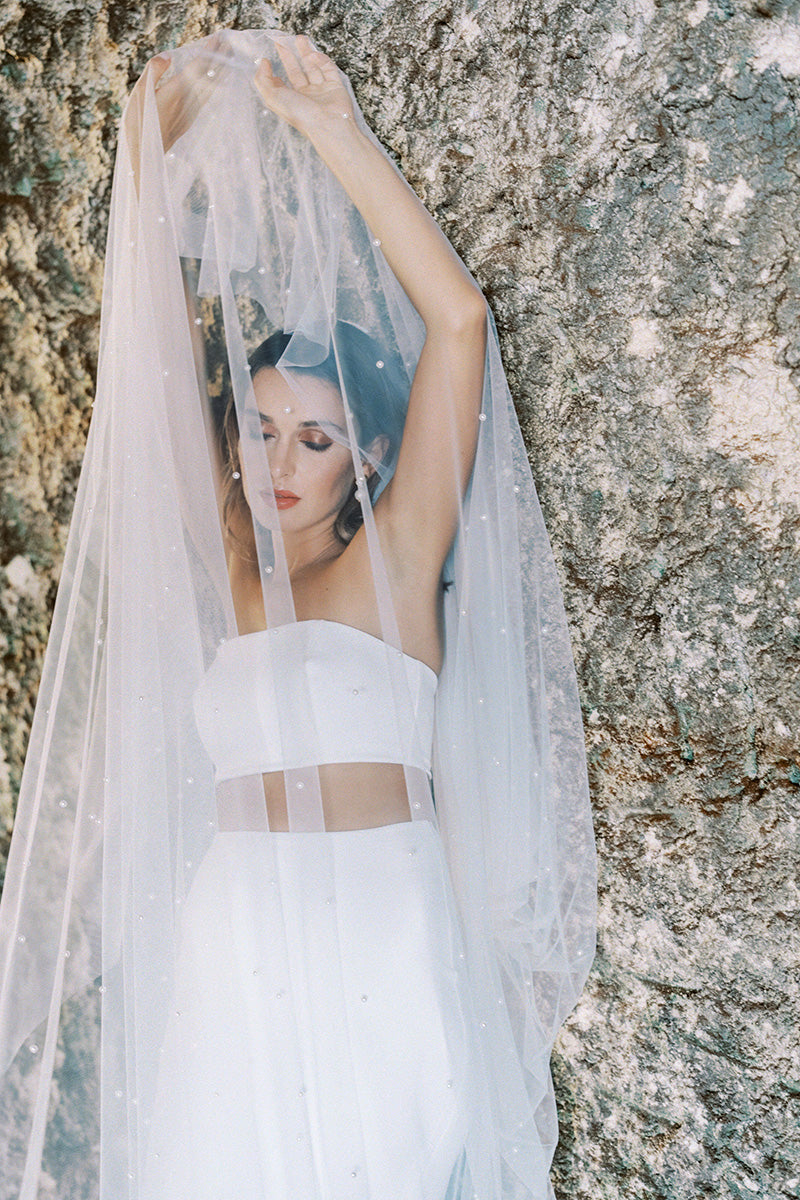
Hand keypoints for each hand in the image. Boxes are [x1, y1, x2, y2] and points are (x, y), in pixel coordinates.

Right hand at [125, 33, 222, 163]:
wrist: (144, 155)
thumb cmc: (138, 123)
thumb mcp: (139, 93)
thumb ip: (154, 72)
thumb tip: (168, 55)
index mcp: (176, 91)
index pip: (197, 67)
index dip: (209, 53)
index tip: (218, 40)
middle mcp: (188, 101)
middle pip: (209, 77)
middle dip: (220, 61)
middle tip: (230, 46)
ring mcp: (191, 113)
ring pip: (211, 89)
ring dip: (220, 74)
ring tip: (228, 61)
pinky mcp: (190, 121)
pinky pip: (206, 100)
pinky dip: (214, 88)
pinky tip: (218, 86)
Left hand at [254, 35, 354, 139]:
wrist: (327, 123)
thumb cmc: (301, 115)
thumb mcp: (272, 97)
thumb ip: (262, 79)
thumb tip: (263, 63)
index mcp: (291, 101)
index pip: (281, 84)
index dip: (274, 72)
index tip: (268, 60)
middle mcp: (306, 96)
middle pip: (296, 72)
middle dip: (289, 56)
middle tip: (283, 40)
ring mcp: (321, 91)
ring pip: (312, 67)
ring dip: (306, 52)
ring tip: (299, 38)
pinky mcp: (335, 86)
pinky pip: (328, 69)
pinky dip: (321, 60)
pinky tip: (314, 55)